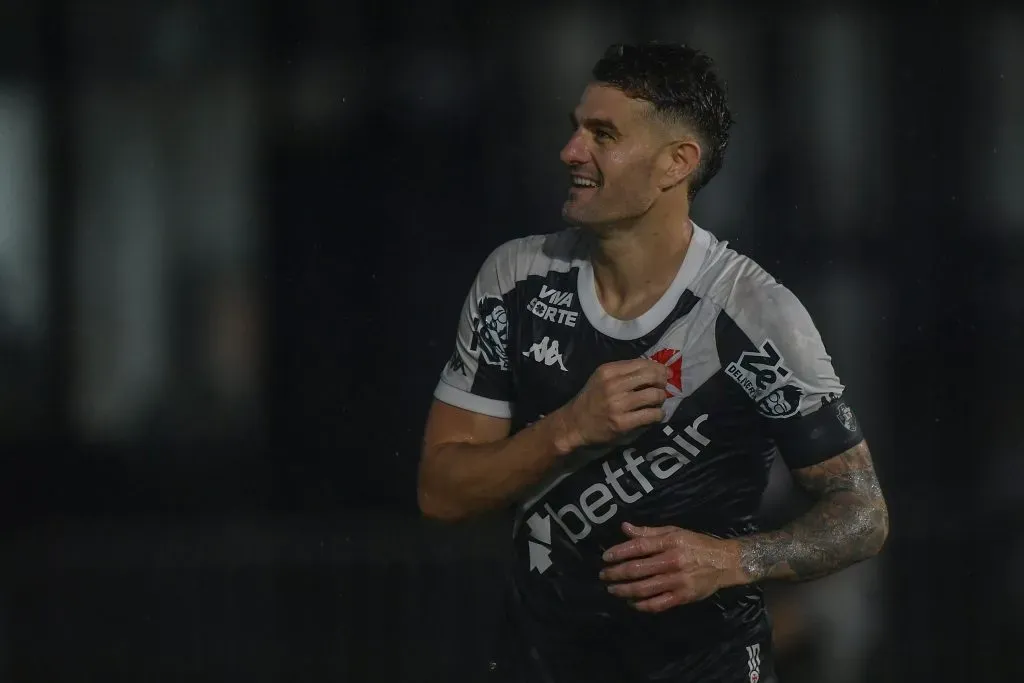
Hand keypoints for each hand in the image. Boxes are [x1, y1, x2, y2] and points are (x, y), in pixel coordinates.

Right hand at [557, 359, 668, 449]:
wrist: (575, 423)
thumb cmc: (592, 399)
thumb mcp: (602, 378)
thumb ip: (624, 371)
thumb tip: (655, 369)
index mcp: (608, 371)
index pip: (642, 363)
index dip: (658, 368)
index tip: (664, 374)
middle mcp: (613, 385)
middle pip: (651, 376)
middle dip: (662, 381)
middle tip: (662, 387)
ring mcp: (618, 404)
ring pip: (655, 395)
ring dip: (661, 398)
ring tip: (657, 402)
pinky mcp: (623, 423)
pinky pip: (651, 415)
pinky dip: (658, 414)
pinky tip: (655, 415)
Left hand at [599, 522, 745, 612]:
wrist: (725, 562)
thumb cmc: (697, 544)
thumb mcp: (675, 532)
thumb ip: (649, 532)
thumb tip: (624, 527)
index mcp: (670, 542)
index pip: (639, 546)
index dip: (619, 552)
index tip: (605, 558)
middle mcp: (672, 561)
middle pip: (638, 569)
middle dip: (617, 573)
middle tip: (604, 575)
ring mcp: (678, 581)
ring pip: (645, 588)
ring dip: (625, 590)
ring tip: (613, 589)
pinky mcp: (683, 596)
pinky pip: (658, 603)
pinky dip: (642, 605)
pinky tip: (632, 603)